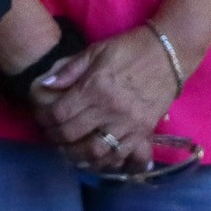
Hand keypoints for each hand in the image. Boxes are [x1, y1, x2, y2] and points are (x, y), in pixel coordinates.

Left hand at [33, 27, 180, 168]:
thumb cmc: (129, 49)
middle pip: (72, 134)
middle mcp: (110, 109)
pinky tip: (94, 157)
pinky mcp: (142, 132)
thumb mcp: (96, 51)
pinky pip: (119, 155)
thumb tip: (46, 85)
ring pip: (94, 151)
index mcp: (95, 87)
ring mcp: (127, 124)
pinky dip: (103, 161)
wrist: (168, 54)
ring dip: (76, 155)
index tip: (42, 119)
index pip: (60, 113)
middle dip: (56, 138)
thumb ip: (70, 69)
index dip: (45, 120)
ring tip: (69, 151)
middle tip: (51, 135)